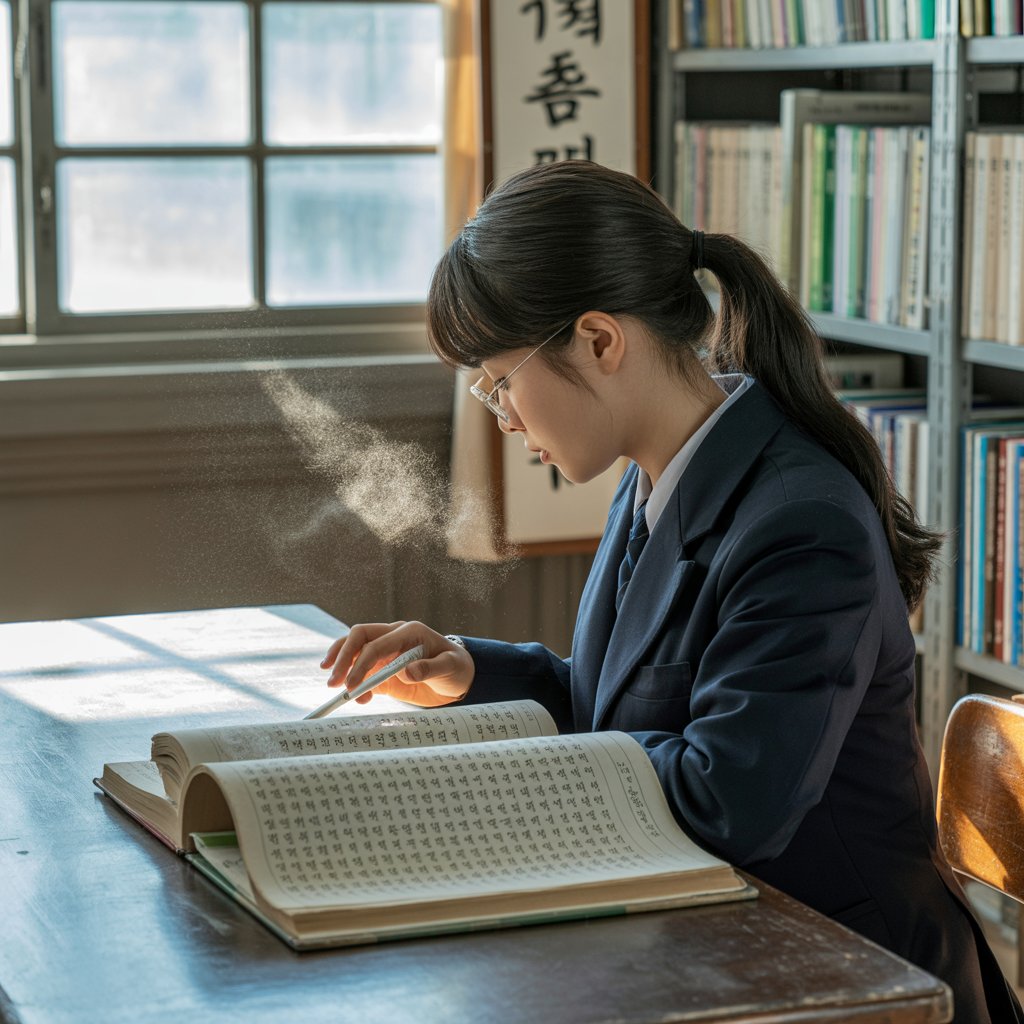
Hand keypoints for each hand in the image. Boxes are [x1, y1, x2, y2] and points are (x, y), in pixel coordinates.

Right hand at [320, 621, 473, 707]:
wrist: (459, 676)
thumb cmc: (457, 667)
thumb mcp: (450, 667)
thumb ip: (431, 668)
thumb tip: (407, 671)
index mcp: (408, 632)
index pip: (376, 643)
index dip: (361, 663)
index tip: (353, 685)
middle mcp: (394, 637)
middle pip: (358, 638)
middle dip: (343, 658)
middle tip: (333, 682)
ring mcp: (387, 652)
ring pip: (356, 651)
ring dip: (342, 667)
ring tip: (335, 689)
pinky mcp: (385, 669)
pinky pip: (364, 672)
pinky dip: (357, 683)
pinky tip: (359, 699)